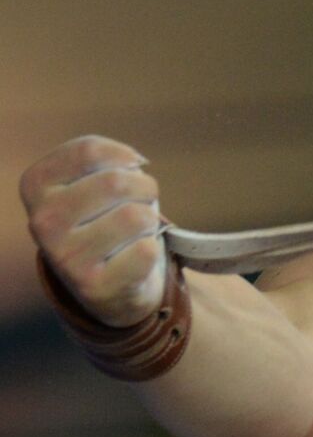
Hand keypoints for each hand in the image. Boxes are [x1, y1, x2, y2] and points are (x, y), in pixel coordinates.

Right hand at [20, 135, 166, 327]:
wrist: (112, 282)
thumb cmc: (110, 216)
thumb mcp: (97, 178)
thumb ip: (108, 160)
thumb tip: (135, 163)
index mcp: (36, 186)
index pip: (89, 150)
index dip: (124, 157)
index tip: (129, 170)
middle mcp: (42, 222)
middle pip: (116, 181)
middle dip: (144, 188)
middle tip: (139, 204)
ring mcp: (65, 257)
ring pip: (136, 216)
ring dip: (150, 220)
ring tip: (136, 232)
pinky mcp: (93, 286)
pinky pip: (147, 250)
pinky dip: (152, 249)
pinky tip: (134, 257)